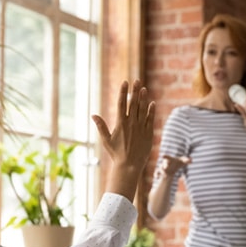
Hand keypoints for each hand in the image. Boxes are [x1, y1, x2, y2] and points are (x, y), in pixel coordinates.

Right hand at [91, 80, 155, 199]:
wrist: (130, 166)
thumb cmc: (116, 154)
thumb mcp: (106, 140)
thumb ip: (101, 126)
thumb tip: (93, 115)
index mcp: (121, 124)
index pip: (122, 103)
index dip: (123, 92)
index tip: (124, 82)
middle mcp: (131, 124)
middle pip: (133, 103)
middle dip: (134, 91)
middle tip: (136, 80)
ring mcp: (141, 128)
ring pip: (143, 109)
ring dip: (143, 98)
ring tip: (143, 88)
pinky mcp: (148, 133)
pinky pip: (150, 119)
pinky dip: (151, 111)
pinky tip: (152, 103)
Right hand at [156, 154, 191, 178]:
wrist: (173, 167)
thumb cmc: (178, 162)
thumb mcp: (183, 161)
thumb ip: (187, 160)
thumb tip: (191, 160)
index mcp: (170, 159)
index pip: (168, 157)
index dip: (165, 156)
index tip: (163, 156)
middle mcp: (165, 163)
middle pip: (164, 163)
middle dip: (165, 165)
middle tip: (166, 167)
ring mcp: (162, 167)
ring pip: (160, 169)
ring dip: (162, 172)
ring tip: (165, 175)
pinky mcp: (160, 172)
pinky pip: (156, 173)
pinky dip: (156, 175)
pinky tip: (156, 177)